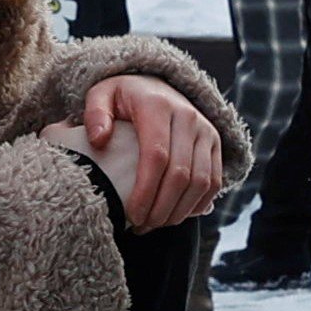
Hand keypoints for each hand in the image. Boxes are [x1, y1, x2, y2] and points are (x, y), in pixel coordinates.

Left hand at [79, 74, 223, 229]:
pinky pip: (214, 181)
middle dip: (162, 208)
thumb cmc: (123, 98)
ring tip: (156, 224)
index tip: (132, 214)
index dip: (146, 191)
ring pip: (201, 182)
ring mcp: (206, 130)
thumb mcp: (100, 95)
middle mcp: (188, 116)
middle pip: (181, 174)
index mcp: (157, 106)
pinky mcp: (215, 143)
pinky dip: (197, 204)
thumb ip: (94, 114)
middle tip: (142, 226)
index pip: (157, 156)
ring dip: (180, 210)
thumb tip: (99, 140)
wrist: (155, 84)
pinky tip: (175, 215)